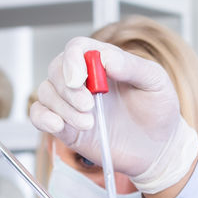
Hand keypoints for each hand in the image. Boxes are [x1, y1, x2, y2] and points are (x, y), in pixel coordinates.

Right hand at [29, 37, 197, 193]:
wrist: (158, 149)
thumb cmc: (158, 111)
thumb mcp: (155, 82)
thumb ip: (132, 66)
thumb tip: (106, 58)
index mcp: (104, 62)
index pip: (77, 48)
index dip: (73, 60)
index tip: (80, 78)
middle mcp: (84, 80)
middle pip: (57, 69)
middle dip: (68, 89)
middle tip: (89, 106)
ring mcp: (73, 103)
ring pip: (46, 93)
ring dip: (63, 108)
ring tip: (89, 124)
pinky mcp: (66, 126)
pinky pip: (39, 115)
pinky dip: (42, 118)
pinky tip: (59, 125)